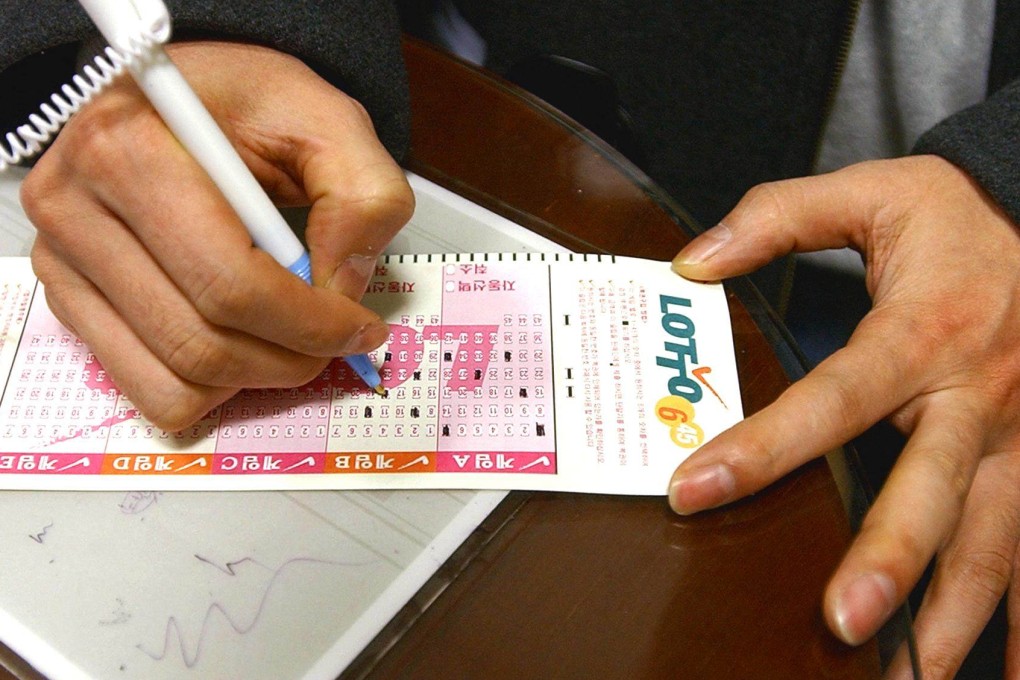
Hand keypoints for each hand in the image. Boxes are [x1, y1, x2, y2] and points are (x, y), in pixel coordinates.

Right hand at [21, 41, 412, 430]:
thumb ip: (362, 193)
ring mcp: (62, 261)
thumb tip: (344, 285)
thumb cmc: (244, 103)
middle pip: (200, 342)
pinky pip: (147, 388)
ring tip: (290, 339)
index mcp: (128, 150)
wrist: (181, 98)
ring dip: (253, 379)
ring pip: (173, 380)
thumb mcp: (325, 118)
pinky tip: (241, 343)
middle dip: (290, 359)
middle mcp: (75, 208)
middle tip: (335, 341)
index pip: (229, 284)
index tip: (359, 327)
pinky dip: (209, 388)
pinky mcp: (69, 299)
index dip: (311, 324)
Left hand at [668, 156, 1019, 677]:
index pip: (830, 399)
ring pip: (999, 536)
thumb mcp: (872, 192)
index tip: (693, 490)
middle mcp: (977, 395)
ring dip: (960, 612)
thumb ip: (776, 218)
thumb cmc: (963, 215)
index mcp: (922, 331)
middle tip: (842, 622)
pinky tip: (1006, 667)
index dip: (761, 447)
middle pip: (931, 488)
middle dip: (889, 559)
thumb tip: (689, 261)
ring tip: (915, 674)